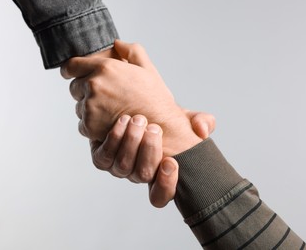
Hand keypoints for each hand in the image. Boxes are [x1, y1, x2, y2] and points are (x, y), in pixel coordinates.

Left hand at [62, 40, 201, 155]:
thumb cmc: (155, 98)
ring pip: (79, 107)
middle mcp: (94, 85)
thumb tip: (117, 43)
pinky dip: (92, 125)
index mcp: (105, 67)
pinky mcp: (90, 125)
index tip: (71, 74)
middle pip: (74, 87)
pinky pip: (82, 124)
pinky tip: (109, 123)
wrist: (161, 126)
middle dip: (84, 91)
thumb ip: (131, 50)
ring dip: (89, 109)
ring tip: (110, 112)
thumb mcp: (147, 68)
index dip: (70, 70)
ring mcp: (90, 106)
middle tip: (104, 98)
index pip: (71, 66)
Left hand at [90, 111, 215, 207]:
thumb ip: (201, 122)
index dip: (165, 185)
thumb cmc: (161, 120)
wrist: (131, 109)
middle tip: (153, 128)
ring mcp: (118, 168)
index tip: (171, 161)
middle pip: (142, 175)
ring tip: (138, 120)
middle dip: (149, 151)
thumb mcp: (184, 120)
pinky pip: (104, 157)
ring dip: (131, 141)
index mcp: (158, 174)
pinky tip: (123, 121)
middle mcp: (137, 174)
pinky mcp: (102, 158)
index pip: (160, 196)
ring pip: (123, 165)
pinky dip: (114, 138)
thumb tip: (203, 130)